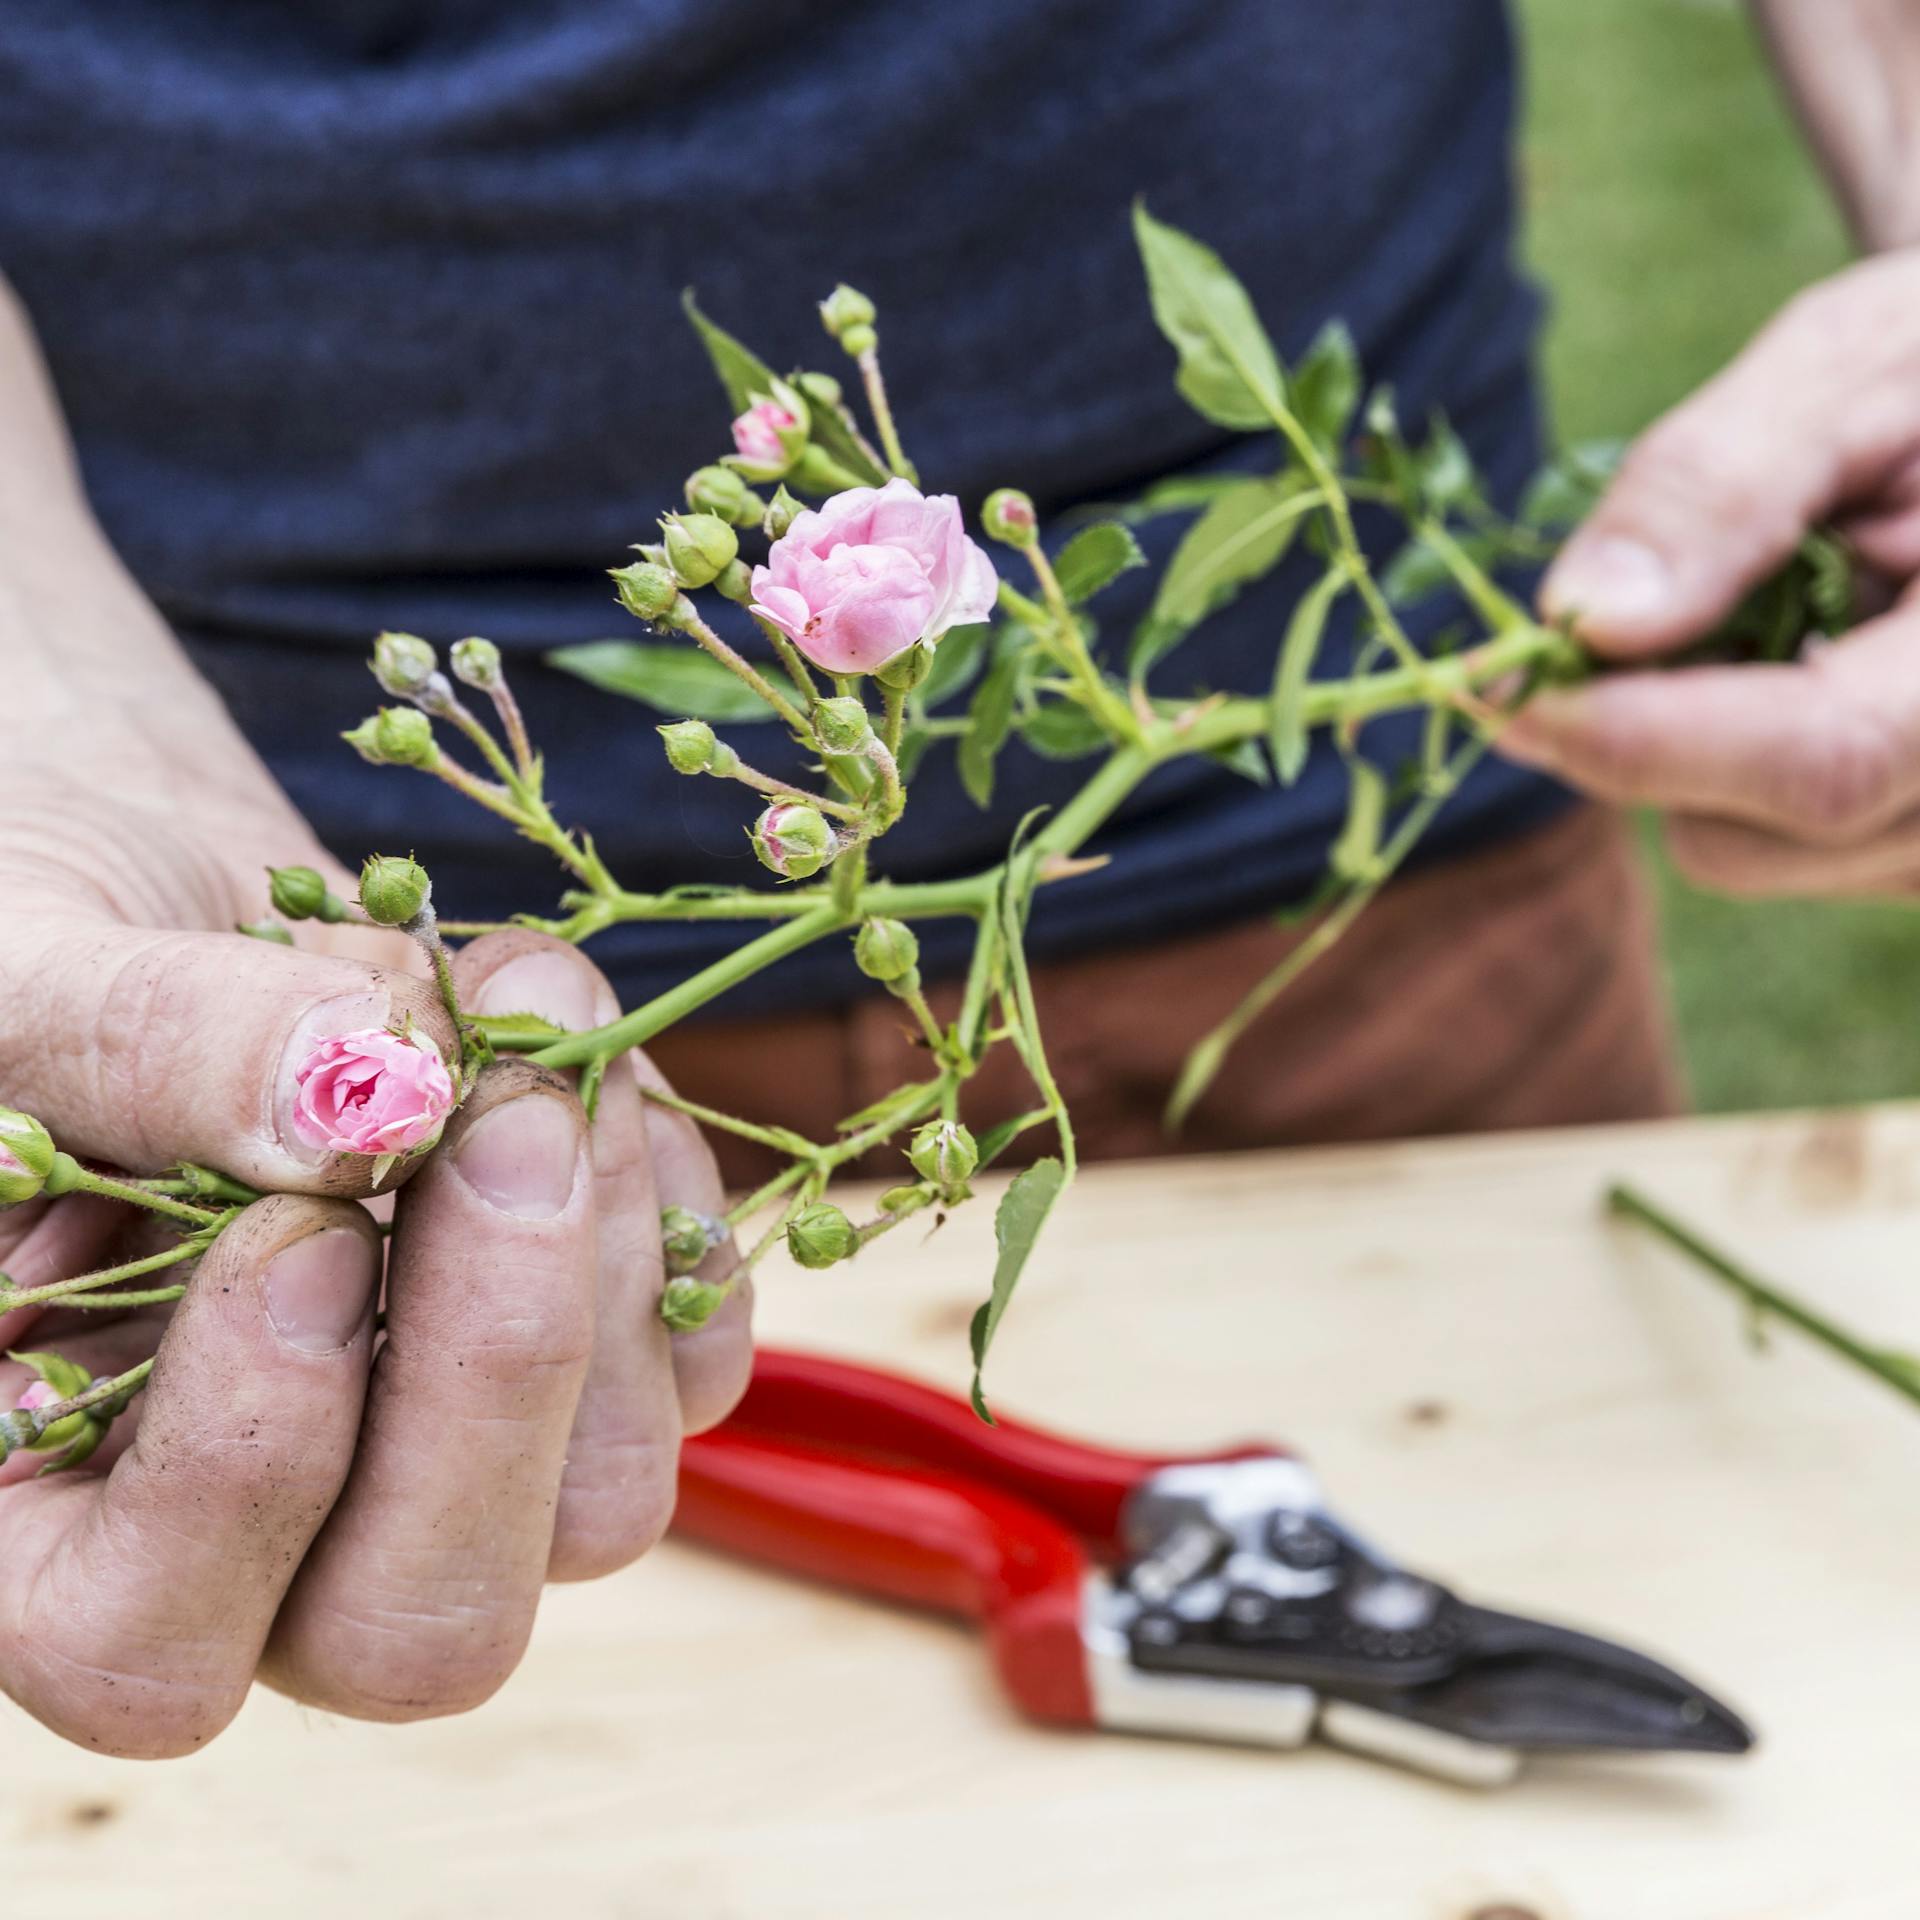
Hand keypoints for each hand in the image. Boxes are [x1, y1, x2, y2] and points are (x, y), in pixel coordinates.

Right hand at [0, 767, 750, 1756]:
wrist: (183, 913)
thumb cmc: (50, 974)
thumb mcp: (33, 983)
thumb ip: (147, 1050)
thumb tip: (359, 1102)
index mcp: (56, 1513)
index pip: (151, 1647)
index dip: (251, 1460)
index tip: (305, 1231)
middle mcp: (273, 1546)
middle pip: (425, 1629)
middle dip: (496, 1366)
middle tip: (506, 1115)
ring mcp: (458, 1470)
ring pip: (604, 1502)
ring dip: (606, 1243)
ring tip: (542, 1023)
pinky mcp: (600, 1372)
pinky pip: (700, 1359)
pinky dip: (674, 1197)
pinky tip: (588, 1067)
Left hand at [1501, 250, 1919, 893]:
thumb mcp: (1846, 368)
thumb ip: (1720, 488)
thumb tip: (1585, 619)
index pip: (1819, 761)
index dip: (1635, 736)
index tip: (1494, 684)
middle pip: (1745, 837)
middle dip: (1639, 732)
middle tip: (1628, 602)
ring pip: (1735, 850)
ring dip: (1681, 740)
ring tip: (1765, 601)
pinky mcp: (1902, 853)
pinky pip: (1759, 843)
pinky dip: (1717, 756)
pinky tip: (1779, 652)